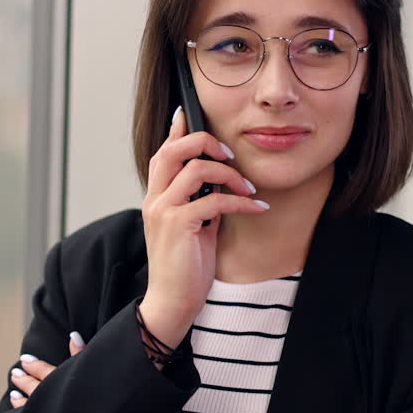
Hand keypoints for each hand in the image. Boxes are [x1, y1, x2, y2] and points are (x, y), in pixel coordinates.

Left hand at [8, 332, 85, 407]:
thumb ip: (82, 353)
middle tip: (15, 374)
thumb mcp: (91, 371)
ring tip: (13, 395)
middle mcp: (52, 399)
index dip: (34, 365)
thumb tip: (73, 335)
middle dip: (24, 380)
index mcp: (62, 383)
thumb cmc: (101, 397)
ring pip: (29, 407)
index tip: (24, 359)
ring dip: (20, 400)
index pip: (44, 372)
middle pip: (34, 388)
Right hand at [138, 106, 267, 350]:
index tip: (188, 112)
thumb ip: (199, 200)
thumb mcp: (193, 225)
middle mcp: (155, 198)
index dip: (177, 129)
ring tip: (248, 188)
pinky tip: (258, 208)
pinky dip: (242, 202)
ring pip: (196, 168)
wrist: (173, 301)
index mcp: (156, 196)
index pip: (163, 151)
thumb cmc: (185, 265)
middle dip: (206, 142)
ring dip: (231, 174)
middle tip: (231, 155)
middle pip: (174, 149)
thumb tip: (219, 179)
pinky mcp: (178, 225)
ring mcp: (164, 210)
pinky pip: (215, 200)